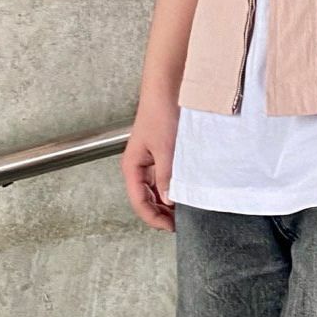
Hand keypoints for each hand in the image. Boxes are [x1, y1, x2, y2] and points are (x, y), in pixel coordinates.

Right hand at [120, 93, 179, 231]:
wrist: (167, 89)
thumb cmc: (160, 113)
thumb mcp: (166, 149)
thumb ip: (166, 176)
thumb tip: (169, 200)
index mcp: (132, 166)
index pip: (139, 202)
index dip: (154, 218)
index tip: (170, 227)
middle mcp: (138, 165)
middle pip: (146, 198)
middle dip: (161, 213)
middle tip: (180, 223)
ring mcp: (149, 160)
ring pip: (156, 189)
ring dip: (167, 200)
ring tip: (184, 209)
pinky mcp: (161, 153)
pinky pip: (164, 177)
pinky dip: (172, 186)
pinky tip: (184, 190)